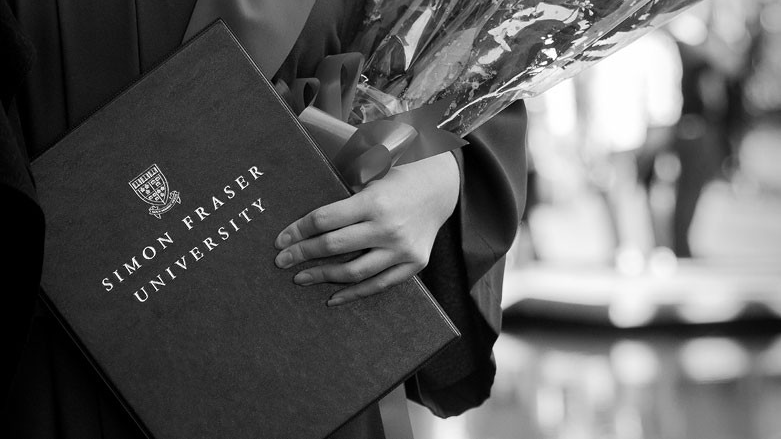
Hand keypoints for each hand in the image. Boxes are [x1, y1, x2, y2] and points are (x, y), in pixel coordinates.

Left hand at [274, 151, 459, 305]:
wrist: (442, 189)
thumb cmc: (398, 179)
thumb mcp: (371, 175)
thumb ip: (344, 196)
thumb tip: (305, 222)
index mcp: (374, 201)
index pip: (325, 219)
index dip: (298, 231)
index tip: (280, 240)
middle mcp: (388, 227)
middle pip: (334, 246)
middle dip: (302, 254)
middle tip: (282, 261)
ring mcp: (402, 249)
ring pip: (354, 271)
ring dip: (323, 276)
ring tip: (301, 278)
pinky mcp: (414, 264)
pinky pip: (378, 285)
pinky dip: (353, 294)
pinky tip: (332, 297)